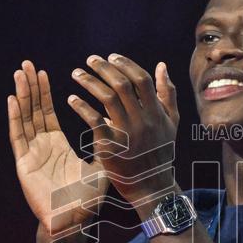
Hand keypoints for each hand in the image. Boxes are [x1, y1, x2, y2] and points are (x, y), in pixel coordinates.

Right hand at [7, 60, 108, 233]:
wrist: (73, 221)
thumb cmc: (87, 198)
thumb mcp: (100, 164)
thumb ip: (105, 143)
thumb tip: (118, 124)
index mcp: (57, 146)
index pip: (48, 113)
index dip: (44, 93)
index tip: (44, 73)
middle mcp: (42, 146)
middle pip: (33, 111)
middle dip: (30, 87)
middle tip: (27, 64)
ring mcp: (31, 153)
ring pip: (24, 118)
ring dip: (22, 95)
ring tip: (20, 74)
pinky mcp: (24, 162)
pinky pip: (19, 135)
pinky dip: (16, 116)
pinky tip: (14, 98)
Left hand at [67, 54, 179, 206]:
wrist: (151, 186)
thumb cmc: (160, 151)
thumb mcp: (170, 122)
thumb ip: (167, 94)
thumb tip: (161, 65)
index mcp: (157, 112)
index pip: (141, 80)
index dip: (126, 64)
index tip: (111, 56)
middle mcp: (143, 121)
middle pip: (123, 85)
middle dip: (104, 68)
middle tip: (90, 59)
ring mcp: (127, 134)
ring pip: (107, 98)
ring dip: (90, 82)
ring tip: (77, 74)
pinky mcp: (111, 147)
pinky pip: (94, 121)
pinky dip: (81, 107)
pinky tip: (71, 99)